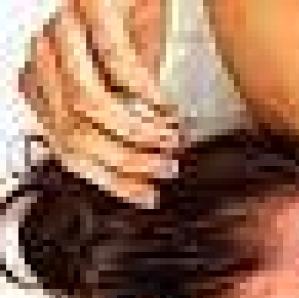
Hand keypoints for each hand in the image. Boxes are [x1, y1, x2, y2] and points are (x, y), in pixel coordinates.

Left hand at [20, 0, 179, 205]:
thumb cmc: (130, 16)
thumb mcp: (121, 78)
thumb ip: (122, 116)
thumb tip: (140, 166)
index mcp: (44, 79)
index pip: (64, 147)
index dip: (108, 179)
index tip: (146, 194)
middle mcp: (46, 54)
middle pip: (74, 131)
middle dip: (125, 160)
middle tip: (163, 168)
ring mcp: (65, 29)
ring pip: (88, 103)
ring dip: (136, 130)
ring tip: (169, 136)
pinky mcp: (94, 8)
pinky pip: (117, 63)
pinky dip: (147, 92)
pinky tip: (166, 103)